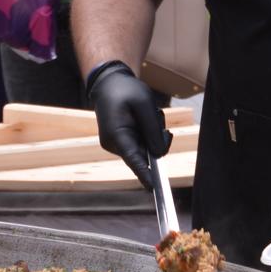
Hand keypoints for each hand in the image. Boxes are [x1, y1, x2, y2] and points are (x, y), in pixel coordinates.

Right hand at [86, 60, 169, 182]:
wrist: (110, 84)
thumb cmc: (126, 90)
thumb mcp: (144, 103)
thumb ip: (152, 129)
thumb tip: (160, 154)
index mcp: (116, 134)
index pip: (133, 159)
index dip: (145, 173)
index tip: (153, 187)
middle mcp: (114, 144)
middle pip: (144, 154)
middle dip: (155, 140)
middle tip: (157, 118)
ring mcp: (117, 145)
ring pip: (145, 149)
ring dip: (152, 134)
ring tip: (146, 113)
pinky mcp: (123, 143)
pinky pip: (142, 144)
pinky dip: (148, 133)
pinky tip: (144, 118)